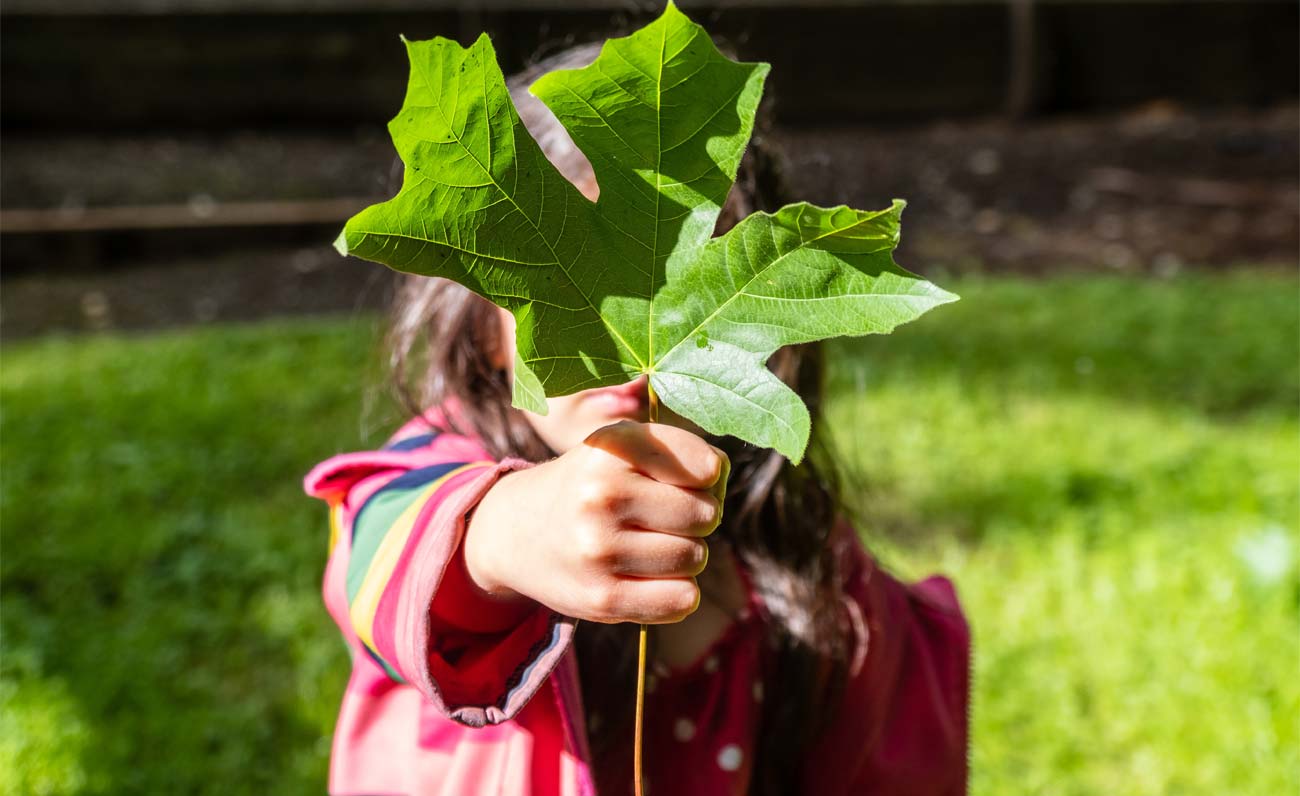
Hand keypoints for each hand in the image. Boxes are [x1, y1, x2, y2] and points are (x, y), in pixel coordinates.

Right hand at [463, 421, 729, 623]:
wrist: (516, 531)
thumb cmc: (591, 484)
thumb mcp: (621, 446)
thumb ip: (680, 452)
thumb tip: (719, 477)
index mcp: (612, 447)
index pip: (705, 466)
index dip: (706, 476)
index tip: (684, 480)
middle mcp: (602, 494)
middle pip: (706, 515)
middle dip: (697, 517)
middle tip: (664, 517)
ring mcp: (599, 549)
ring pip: (695, 557)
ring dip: (685, 555)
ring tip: (650, 545)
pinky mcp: (601, 598)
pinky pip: (681, 599)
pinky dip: (678, 592)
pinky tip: (651, 577)